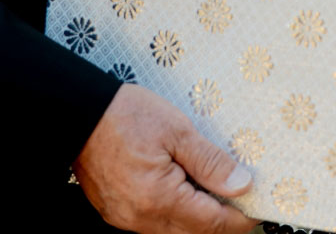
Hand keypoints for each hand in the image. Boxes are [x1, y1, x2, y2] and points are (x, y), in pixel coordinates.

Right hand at [73, 83, 259, 233]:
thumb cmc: (125, 116)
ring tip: (213, 187)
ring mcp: (126, 218)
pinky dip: (175, 210)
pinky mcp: (116, 212)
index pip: (212, 223)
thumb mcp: (177, 130)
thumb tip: (241, 184)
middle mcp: (141, 218)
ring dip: (198, 215)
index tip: (258, 209)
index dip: (240, 218)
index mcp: (159, 199)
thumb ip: (210, 162)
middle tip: (242, 197)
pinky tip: (184, 187)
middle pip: (194, 232)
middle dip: (221, 219)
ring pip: (174, 230)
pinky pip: (154, 222)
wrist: (78, 113)